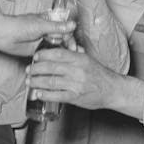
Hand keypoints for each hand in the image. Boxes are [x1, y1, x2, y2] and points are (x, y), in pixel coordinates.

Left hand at [0, 13, 76, 56]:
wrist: (3, 35)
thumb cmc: (19, 25)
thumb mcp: (41, 25)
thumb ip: (57, 27)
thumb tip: (73, 25)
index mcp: (50, 22)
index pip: (65, 31)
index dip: (71, 40)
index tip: (74, 48)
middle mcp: (48, 32)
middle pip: (63, 41)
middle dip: (67, 49)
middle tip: (71, 57)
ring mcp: (43, 42)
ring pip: (56, 49)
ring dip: (61, 55)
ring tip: (66, 63)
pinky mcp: (37, 52)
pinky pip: (47, 56)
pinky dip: (52, 60)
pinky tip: (56, 66)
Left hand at [27, 47, 143, 118]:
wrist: (114, 90)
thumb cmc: (101, 75)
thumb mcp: (89, 60)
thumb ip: (75, 55)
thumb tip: (63, 47)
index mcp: (80, 59)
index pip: (58, 53)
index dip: (44, 54)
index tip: (35, 56)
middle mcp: (78, 70)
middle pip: (51, 67)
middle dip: (36, 69)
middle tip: (29, 70)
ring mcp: (76, 84)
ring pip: (51, 82)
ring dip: (37, 82)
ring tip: (29, 82)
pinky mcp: (76, 96)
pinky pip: (57, 95)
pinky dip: (45, 95)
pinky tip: (38, 94)